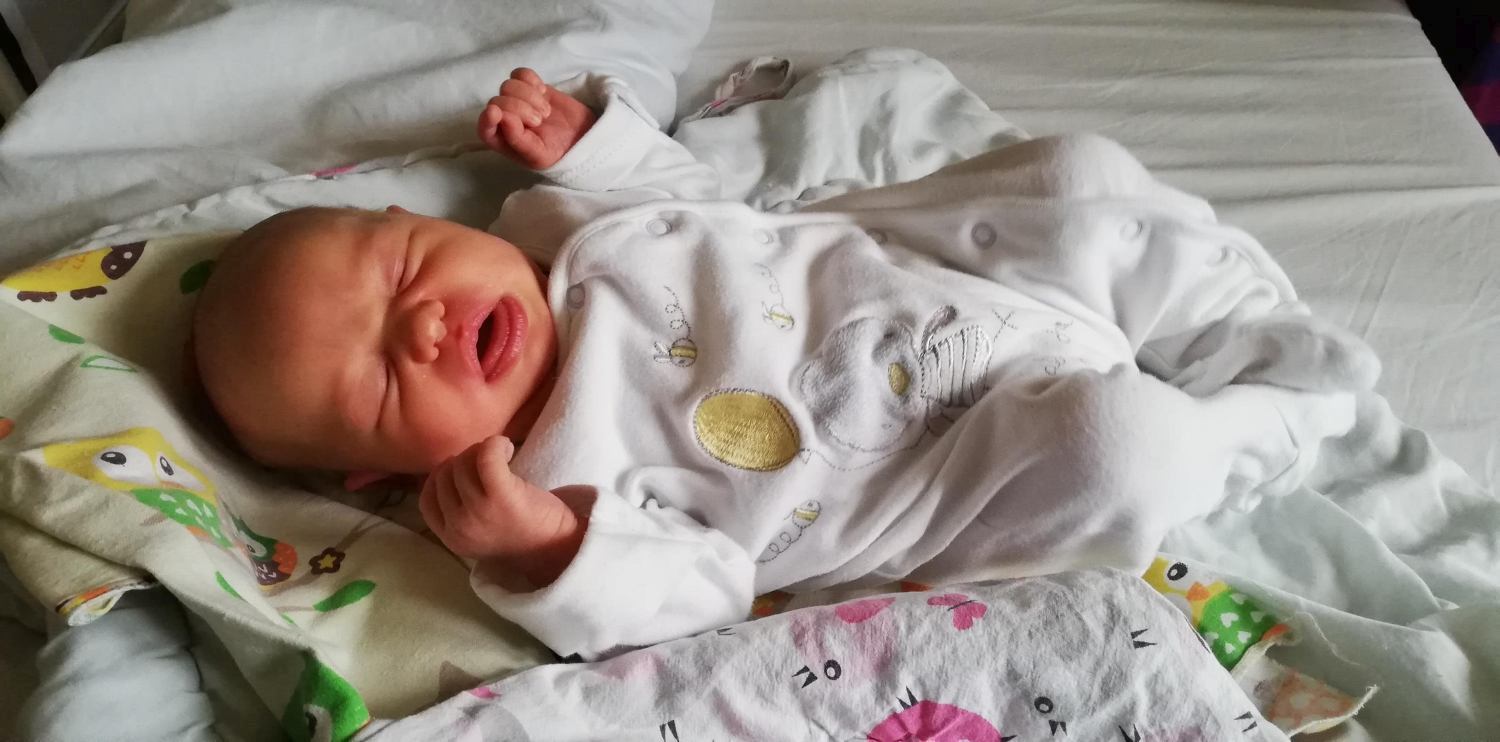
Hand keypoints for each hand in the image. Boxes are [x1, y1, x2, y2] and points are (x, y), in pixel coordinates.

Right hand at [419, 435, 583, 585]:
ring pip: (463, 464)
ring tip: (502, 454)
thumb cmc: (520, 534)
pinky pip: (486, 455)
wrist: (558, 548)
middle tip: (487, 460)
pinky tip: (508, 447)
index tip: (462, 469)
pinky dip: (495, 443)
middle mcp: (459, 527)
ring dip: (481, 450)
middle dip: (463, 460)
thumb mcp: (478, 532)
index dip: (441, 477)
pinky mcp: (500, 496)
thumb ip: (458, 511)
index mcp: (450, 538)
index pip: (426, 498)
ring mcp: (478, 512)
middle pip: (445, 476)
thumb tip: (447, 467)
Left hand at [477, 67, 597, 169]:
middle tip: (539, 121)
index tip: (496, 112)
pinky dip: (531, 80)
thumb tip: (502, 117)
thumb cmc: (558, 153)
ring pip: (508, 85)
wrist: (583, 138)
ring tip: (545, 112)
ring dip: (529, 96)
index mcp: (503, 140)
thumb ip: (517, 140)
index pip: (484, 127)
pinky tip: (543, 92)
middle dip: (520, 108)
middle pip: (498, 101)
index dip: (487, 118)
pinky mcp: (531, 87)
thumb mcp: (539, 156)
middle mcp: (506, 119)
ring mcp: (517, 100)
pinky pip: (520, 74)